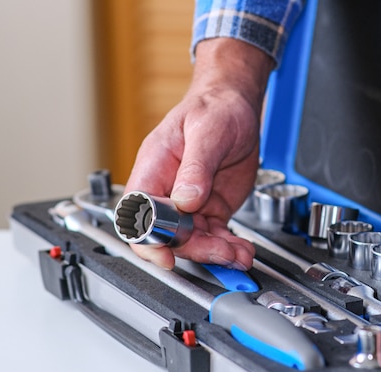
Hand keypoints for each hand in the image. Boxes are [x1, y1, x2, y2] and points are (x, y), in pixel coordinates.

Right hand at [124, 38, 273, 269]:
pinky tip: (243, 250)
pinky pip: (215, 236)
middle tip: (222, 253)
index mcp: (153, 169)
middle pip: (167, 235)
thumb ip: (196, 166)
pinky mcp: (209, 210)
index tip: (166, 254)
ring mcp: (189, 203)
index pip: (138, 213)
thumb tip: (185, 199)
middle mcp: (167, 190)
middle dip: (195, 249)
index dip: (148, 239)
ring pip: (193, 241)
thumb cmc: (213, 108)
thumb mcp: (206, 131)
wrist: (236, 107)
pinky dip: (229, 247)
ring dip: (216, 253)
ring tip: (239, 255)